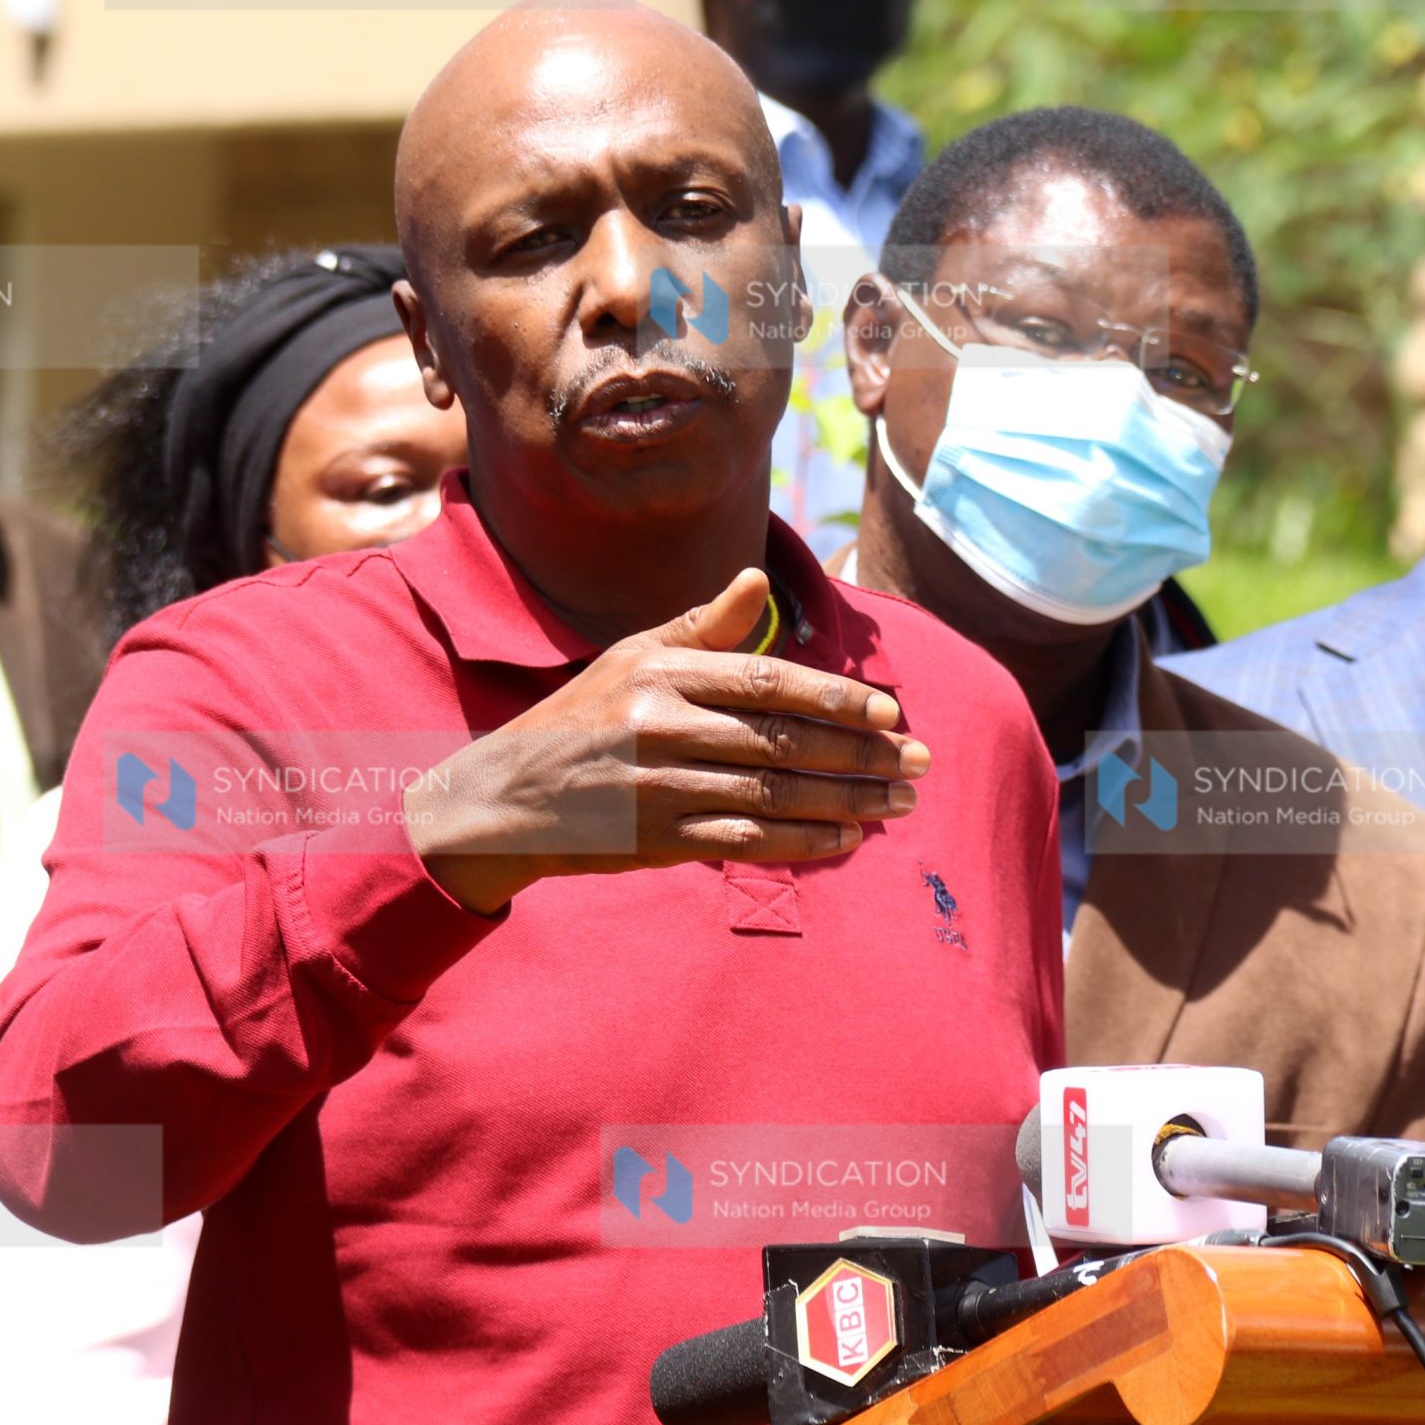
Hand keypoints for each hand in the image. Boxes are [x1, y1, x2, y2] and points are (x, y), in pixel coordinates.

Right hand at [406, 568, 926, 911]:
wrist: (506, 800)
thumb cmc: (581, 720)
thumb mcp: (631, 657)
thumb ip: (703, 628)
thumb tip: (757, 582)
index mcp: (660, 671)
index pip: (768, 682)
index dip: (837, 698)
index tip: (892, 713)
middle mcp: (659, 725)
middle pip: (782, 739)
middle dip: (861, 753)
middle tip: (918, 763)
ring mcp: (657, 785)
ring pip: (773, 792)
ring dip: (846, 801)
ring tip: (898, 803)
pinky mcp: (655, 839)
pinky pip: (744, 839)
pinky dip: (800, 842)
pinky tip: (845, 841)